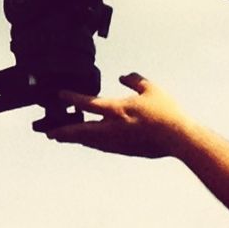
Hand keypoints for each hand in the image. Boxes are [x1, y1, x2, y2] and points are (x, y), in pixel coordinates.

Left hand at [45, 72, 184, 157]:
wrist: (179, 139)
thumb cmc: (167, 113)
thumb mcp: (151, 89)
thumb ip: (134, 81)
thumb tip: (123, 76)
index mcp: (116, 109)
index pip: (87, 103)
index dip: (71, 98)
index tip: (59, 95)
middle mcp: (112, 128)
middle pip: (80, 131)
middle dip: (63, 131)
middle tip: (49, 133)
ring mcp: (117, 142)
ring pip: (90, 141)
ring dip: (75, 139)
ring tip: (63, 137)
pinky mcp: (124, 150)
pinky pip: (102, 147)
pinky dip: (92, 143)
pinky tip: (90, 143)